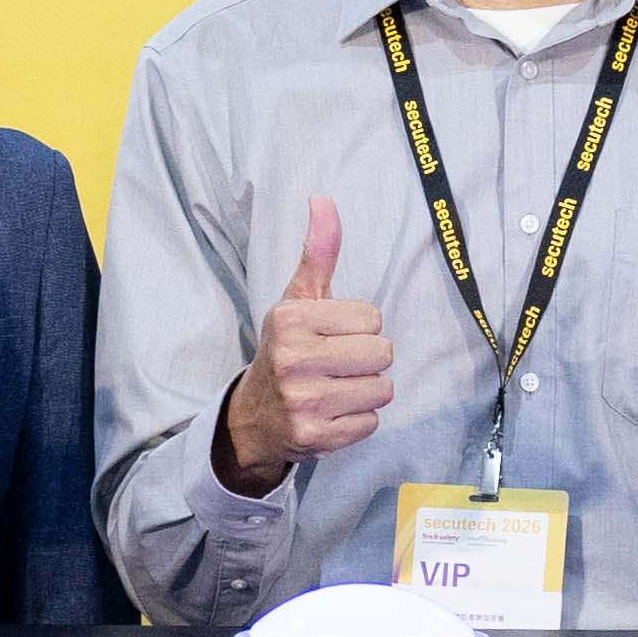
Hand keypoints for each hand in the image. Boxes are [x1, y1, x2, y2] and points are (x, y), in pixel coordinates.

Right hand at [215, 197, 392, 496]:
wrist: (254, 417)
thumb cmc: (287, 349)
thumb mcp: (297, 301)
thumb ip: (318, 253)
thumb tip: (324, 199)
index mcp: (290, 319)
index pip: (372, 318)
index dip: (359, 328)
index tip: (332, 337)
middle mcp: (293, 359)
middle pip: (383, 353)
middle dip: (368, 360)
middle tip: (339, 365)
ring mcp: (303, 401)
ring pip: (382, 389)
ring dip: (367, 391)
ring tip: (337, 389)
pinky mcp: (316, 437)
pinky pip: (371, 422)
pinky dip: (359, 420)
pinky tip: (333, 413)